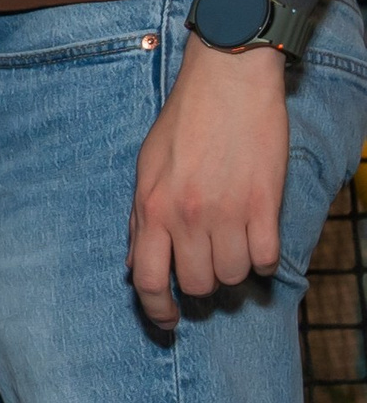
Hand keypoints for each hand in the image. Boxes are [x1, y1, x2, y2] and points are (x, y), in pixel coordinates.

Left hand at [128, 38, 289, 325]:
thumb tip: (136, 267)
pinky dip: (265, 261)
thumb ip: (141, 221)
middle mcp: (187, 217)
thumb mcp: (146, 169)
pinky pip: (267, 258)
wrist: (227, 80)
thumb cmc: (184, 122)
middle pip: (197, 284)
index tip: (168, 322)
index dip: (157, 311)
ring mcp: (228, 212)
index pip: (148, 281)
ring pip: (234, 276)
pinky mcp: (265, 203)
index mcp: (153, 209)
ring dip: (235, 271)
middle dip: (203, 286)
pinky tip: (260, 245)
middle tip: (209, 268)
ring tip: (235, 249)